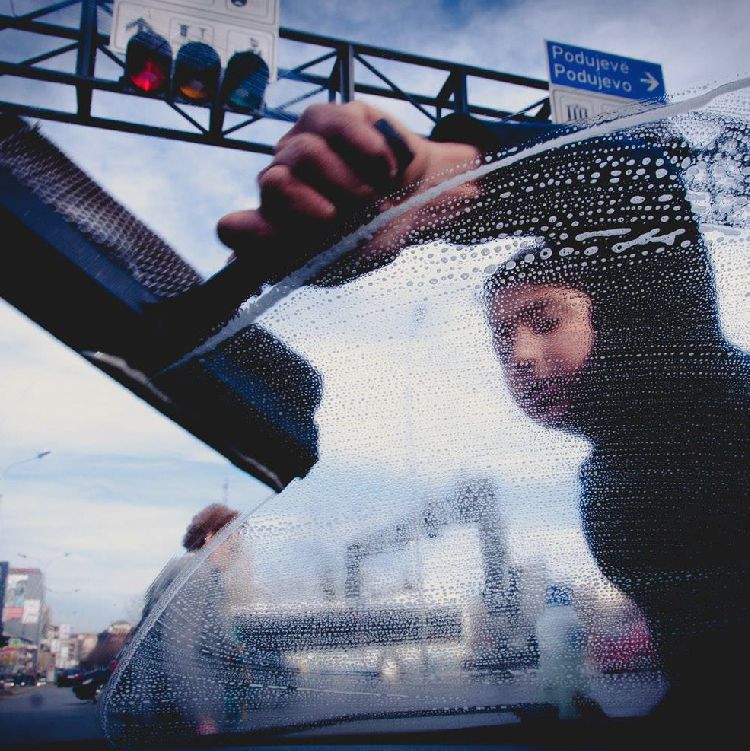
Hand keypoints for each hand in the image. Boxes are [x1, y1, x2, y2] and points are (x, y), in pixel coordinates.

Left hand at [217, 101, 480, 282]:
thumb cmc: (376, 234)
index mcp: (273, 229)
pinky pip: (335, 125)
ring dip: (350, 182)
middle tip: (346, 217)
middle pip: (273, 184)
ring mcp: (296, 148)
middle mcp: (277, 185)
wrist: (421, 201)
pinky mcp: (324, 118)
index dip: (258, 233)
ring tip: (370, 193)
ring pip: (304, 154)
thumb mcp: (344, 261)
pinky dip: (368, 152)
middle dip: (320, 207)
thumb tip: (232, 259)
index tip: (296, 241)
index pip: (235, 228)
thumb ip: (294, 259)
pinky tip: (383, 167)